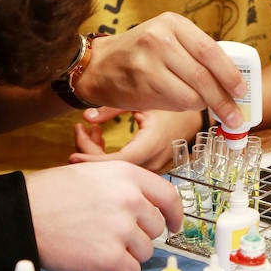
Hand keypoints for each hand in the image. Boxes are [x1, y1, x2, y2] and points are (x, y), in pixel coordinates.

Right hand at [25, 161, 181, 270]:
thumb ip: (124, 187)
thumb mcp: (95, 173)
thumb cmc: (53, 194)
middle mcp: (130, 199)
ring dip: (127, 254)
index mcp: (128, 175)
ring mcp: (122, 229)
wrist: (25, 214)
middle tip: (113, 236)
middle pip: (155, 228)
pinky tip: (98, 262)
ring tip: (99, 246)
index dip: (173, 214)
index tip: (172, 225)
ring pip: (145, 252)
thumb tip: (146, 209)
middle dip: (139, 236)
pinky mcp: (110, 257)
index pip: (168, 196)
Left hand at [70, 108, 201, 171]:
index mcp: (150, 145)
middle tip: (78, 130)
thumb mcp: (142, 101)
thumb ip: (113, 108)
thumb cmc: (171, 106)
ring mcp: (152, 168)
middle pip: (113, 168)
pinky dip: (109, 154)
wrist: (196, 116)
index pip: (116, 162)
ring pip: (117, 169)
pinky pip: (125, 166)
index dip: (92, 161)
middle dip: (90, 152)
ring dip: (98, 152)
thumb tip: (86, 116)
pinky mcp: (150, 167)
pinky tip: (101, 136)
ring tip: (89, 129)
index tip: (73, 155)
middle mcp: (151, 162)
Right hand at [76, 12, 245, 128]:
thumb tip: (232, 81)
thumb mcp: (167, 37)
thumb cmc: (140, 52)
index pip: (210, 50)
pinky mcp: (142, 86)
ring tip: (205, 105)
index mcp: (172, 23)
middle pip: (203, 76)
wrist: (99, 65)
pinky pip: (176, 104)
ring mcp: (148, 64)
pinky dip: (185, 107)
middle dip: (224, 100)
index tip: (242, 91)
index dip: (230, 74)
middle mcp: (160, 39)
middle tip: (235, 115)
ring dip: (204, 105)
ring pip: (191, 94)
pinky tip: (181, 101)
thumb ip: (195, 52)